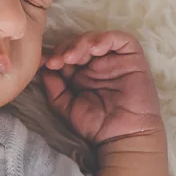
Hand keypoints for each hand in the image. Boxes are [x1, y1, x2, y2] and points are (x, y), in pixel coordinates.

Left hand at [38, 30, 164, 146]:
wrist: (123, 137)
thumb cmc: (97, 125)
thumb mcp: (67, 106)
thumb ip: (54, 88)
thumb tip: (42, 69)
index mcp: (82, 73)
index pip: (66, 54)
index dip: (55, 55)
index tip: (45, 63)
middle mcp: (98, 64)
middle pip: (79, 43)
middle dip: (65, 49)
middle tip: (57, 61)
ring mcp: (114, 59)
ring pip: (96, 38)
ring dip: (81, 43)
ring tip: (71, 57)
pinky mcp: (132, 58)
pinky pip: (120, 40)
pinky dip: (105, 39)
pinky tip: (94, 49)